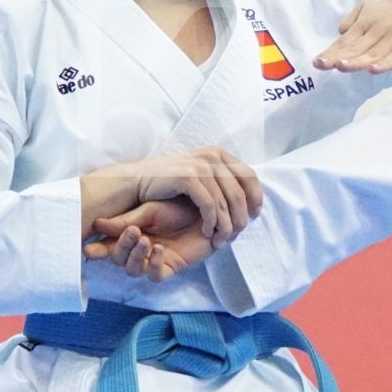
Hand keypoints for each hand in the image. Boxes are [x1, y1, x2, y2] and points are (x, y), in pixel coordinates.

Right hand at [84, 200, 213, 281]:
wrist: (207, 212)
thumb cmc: (178, 208)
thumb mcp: (149, 210)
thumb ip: (125, 220)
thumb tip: (97, 224)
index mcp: (128, 234)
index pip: (107, 245)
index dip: (96, 249)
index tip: (88, 248)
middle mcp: (138, 250)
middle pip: (117, 259)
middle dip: (121, 247)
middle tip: (132, 231)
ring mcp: (153, 261)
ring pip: (132, 270)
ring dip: (136, 255)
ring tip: (146, 240)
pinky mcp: (171, 268)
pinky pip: (155, 275)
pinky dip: (154, 263)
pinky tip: (159, 249)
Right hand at [128, 147, 261, 249]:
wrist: (136, 181)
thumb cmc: (169, 183)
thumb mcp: (199, 175)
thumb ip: (220, 180)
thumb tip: (247, 197)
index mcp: (218, 153)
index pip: (248, 176)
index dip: (255, 196)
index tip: (255, 214)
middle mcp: (212, 155)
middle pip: (239, 191)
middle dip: (241, 216)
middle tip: (237, 234)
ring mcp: (200, 165)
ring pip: (225, 202)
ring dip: (225, 224)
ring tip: (222, 238)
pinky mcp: (188, 177)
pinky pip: (209, 205)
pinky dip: (211, 222)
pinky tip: (207, 232)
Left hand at [313, 0, 391, 73]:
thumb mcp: (370, 7)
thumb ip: (353, 19)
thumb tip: (340, 32)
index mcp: (366, 22)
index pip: (346, 41)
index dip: (332, 52)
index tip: (317, 62)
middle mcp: (378, 29)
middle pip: (357, 47)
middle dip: (339, 57)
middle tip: (323, 65)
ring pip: (374, 53)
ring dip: (358, 60)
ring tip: (342, 67)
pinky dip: (386, 62)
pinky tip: (375, 69)